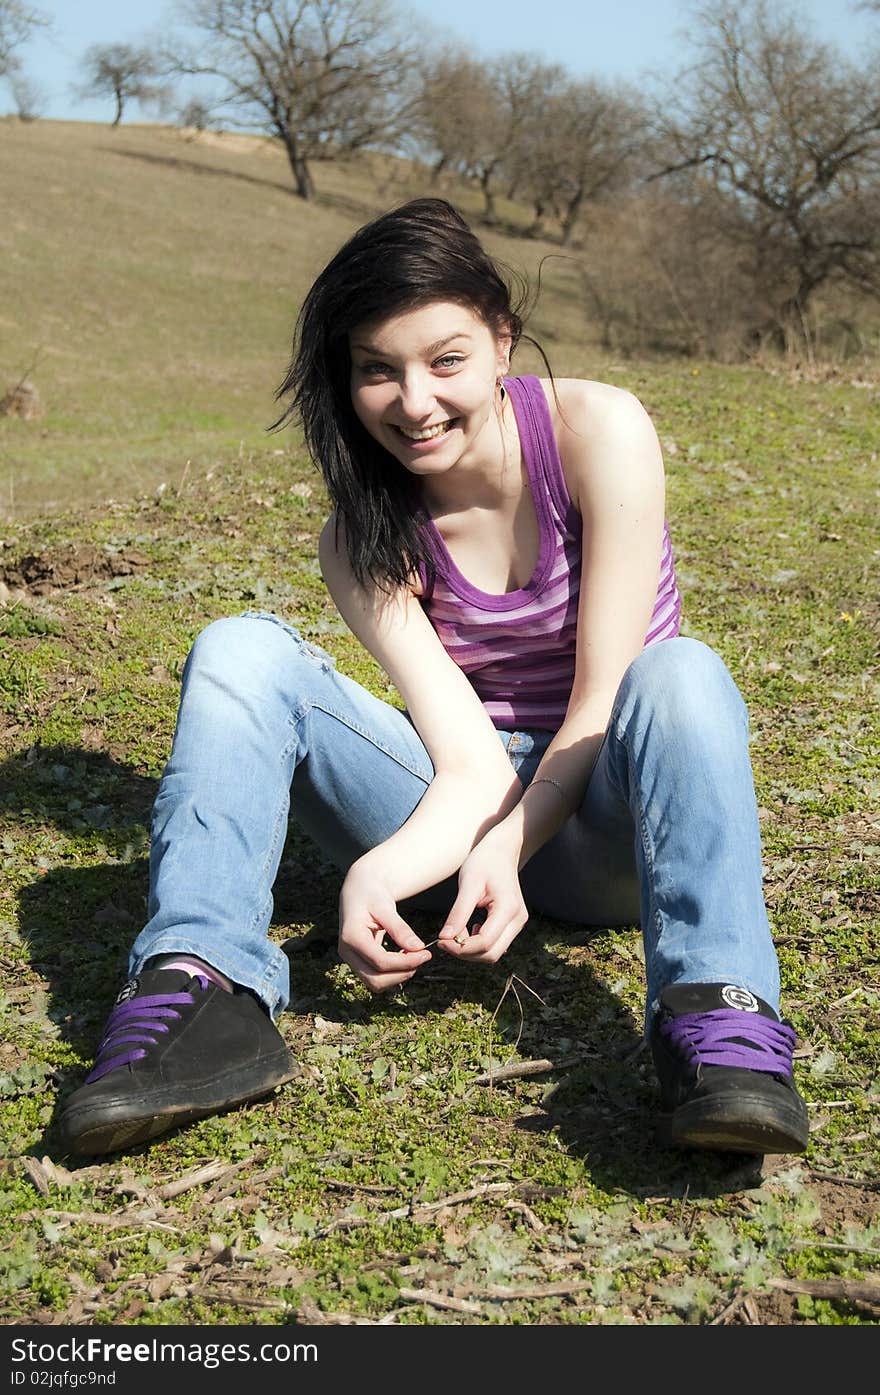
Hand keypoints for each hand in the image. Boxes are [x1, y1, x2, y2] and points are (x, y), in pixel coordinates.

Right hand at [338, 858, 431, 993]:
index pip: (380, 962)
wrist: (358, 890)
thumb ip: (399, 928)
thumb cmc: (371, 894)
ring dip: (398, 976)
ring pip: (375, 983)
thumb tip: (418, 948)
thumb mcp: (385, 906)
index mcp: (351, 937)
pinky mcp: (358, 961)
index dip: (406, 962)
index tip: (426, 954)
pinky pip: (376, 977)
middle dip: (402, 973)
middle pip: (375, 980)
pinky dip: (393, 973)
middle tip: (422, 957)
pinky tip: (405, 957)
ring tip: (415, 957)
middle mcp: (347, 952)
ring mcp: (351, 959)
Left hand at [434, 827, 528, 964]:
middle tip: (445, 941)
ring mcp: (517, 923)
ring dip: (471, 950)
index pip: (484, 943)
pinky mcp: (512, 924)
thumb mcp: (468, 884)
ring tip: (456, 931)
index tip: (440, 941)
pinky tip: (467, 927)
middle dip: (465, 953)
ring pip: (493, 953)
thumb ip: (458, 913)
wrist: (502, 850)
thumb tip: (445, 938)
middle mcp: (517, 920)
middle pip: (491, 954)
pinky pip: (495, 944)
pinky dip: (478, 944)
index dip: (460, 948)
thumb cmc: (484, 861)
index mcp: (508, 909)